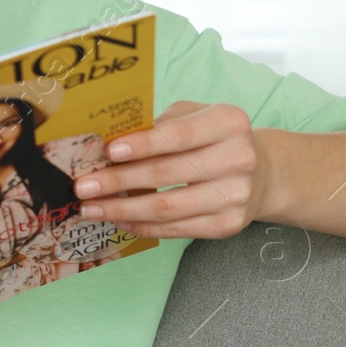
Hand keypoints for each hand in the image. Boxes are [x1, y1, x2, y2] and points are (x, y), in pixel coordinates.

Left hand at [70, 100, 272, 239]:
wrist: (262, 172)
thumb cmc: (213, 138)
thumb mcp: (193, 116)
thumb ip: (159, 124)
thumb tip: (108, 144)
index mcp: (228, 122)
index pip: (178, 135)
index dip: (141, 144)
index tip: (108, 152)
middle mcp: (238, 158)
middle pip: (166, 173)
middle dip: (117, 181)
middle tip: (83, 186)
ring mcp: (235, 196)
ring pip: (167, 207)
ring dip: (122, 210)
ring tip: (91, 208)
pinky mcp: (228, 225)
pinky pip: (176, 229)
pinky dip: (142, 226)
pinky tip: (118, 220)